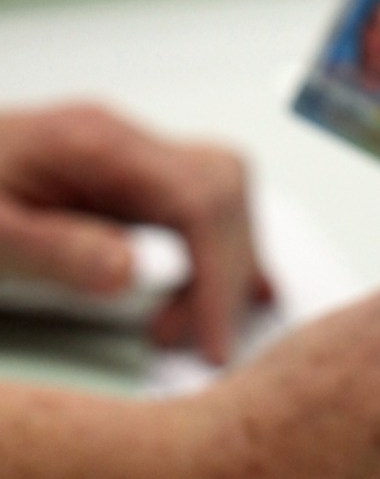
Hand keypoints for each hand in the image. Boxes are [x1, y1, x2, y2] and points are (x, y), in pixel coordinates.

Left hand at [0, 103, 272, 362]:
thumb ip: (52, 249)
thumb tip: (132, 269)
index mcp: (91, 141)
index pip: (195, 199)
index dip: (218, 273)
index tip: (210, 338)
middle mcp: (122, 140)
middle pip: (222, 193)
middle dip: (227, 272)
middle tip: (199, 337)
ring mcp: (130, 156)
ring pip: (223, 196)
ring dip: (226, 262)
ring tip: (193, 321)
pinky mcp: (131, 181)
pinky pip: (202, 204)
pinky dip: (220, 247)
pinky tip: (221, 286)